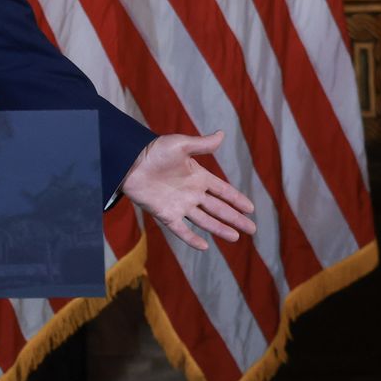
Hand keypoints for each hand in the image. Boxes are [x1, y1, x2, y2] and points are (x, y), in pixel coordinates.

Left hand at [120, 131, 258, 251]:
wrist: (129, 162)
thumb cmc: (154, 150)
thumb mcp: (180, 145)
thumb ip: (202, 144)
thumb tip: (221, 134)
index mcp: (197, 176)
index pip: (222, 190)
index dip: (236, 199)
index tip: (251, 208)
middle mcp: (191, 193)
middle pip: (218, 208)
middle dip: (235, 218)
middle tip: (252, 229)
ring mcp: (179, 205)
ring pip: (205, 220)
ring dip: (220, 229)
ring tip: (236, 237)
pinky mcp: (165, 214)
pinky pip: (181, 229)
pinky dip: (192, 239)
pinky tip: (205, 247)